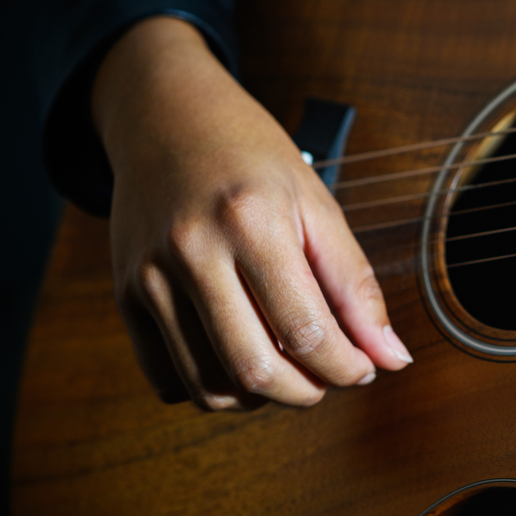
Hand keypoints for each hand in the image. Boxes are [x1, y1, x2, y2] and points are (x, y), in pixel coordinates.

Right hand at [93, 15, 410, 409]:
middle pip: (254, 370)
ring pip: (208, 386)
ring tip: (286, 368)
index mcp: (252, 222)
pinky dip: (210, 389)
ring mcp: (149, 276)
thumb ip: (356, 286)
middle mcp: (192, 251)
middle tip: (327, 378)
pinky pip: (168, 377)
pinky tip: (238, 359)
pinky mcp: (123, 295)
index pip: (306, 331)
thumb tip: (391, 358)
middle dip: (306, 394)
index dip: (346, 366)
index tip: (363, 368)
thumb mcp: (317, 205)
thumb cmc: (250, 159)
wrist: (166, 117)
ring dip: (260, 398)